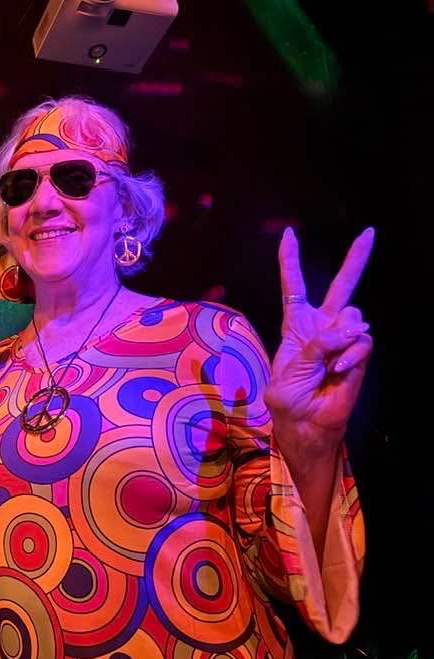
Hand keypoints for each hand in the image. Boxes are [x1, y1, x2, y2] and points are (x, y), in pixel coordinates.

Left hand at [264, 227, 373, 469]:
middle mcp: (322, 328)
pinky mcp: (360, 355)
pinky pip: (363, 341)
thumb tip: (347, 330)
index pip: (293, 288)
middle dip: (356, 259)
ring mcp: (344, 340)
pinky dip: (351, 354)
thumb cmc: (288, 401)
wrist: (306, 425)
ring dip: (341, 337)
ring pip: (354, 316)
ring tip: (330, 363)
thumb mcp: (287, 373)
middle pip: (342, 287)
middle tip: (369, 233)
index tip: (289, 235)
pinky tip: (340, 370)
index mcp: (295, 326)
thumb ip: (312, 348)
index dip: (291, 262)